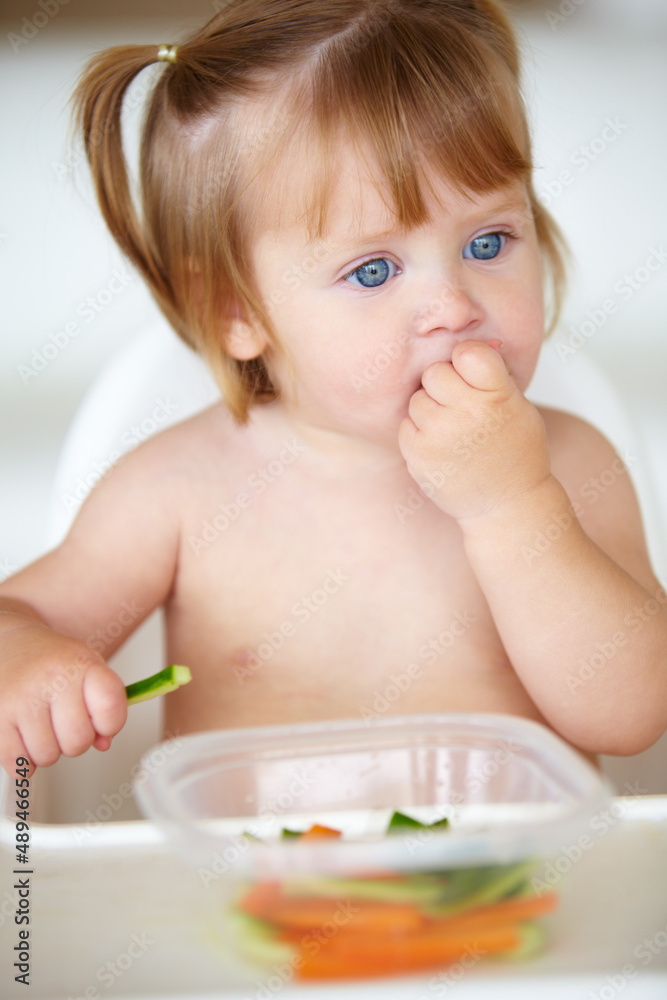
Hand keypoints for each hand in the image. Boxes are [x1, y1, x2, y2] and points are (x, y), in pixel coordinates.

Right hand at [0, 613, 126, 776]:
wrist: (7, 643)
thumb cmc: (49, 660)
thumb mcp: (85, 668)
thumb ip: (104, 704)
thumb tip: (104, 742)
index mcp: (81, 664)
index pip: (110, 707)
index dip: (110, 724)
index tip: (101, 722)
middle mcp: (53, 678)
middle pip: (78, 740)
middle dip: (75, 742)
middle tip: (64, 725)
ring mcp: (22, 697)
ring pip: (47, 755)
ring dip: (46, 750)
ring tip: (41, 726)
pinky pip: (17, 762)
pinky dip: (23, 759)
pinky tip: (23, 737)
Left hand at [398, 340, 550, 523]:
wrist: (505, 504)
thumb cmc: (514, 451)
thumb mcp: (518, 406)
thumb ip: (495, 373)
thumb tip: (480, 341)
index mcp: (497, 395)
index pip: (468, 352)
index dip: (467, 361)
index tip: (473, 377)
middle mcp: (468, 413)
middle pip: (435, 373)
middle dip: (444, 386)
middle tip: (461, 408)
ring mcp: (440, 435)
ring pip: (418, 399)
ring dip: (431, 410)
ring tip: (454, 431)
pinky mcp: (418, 455)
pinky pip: (407, 425)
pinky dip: (420, 433)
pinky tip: (442, 448)